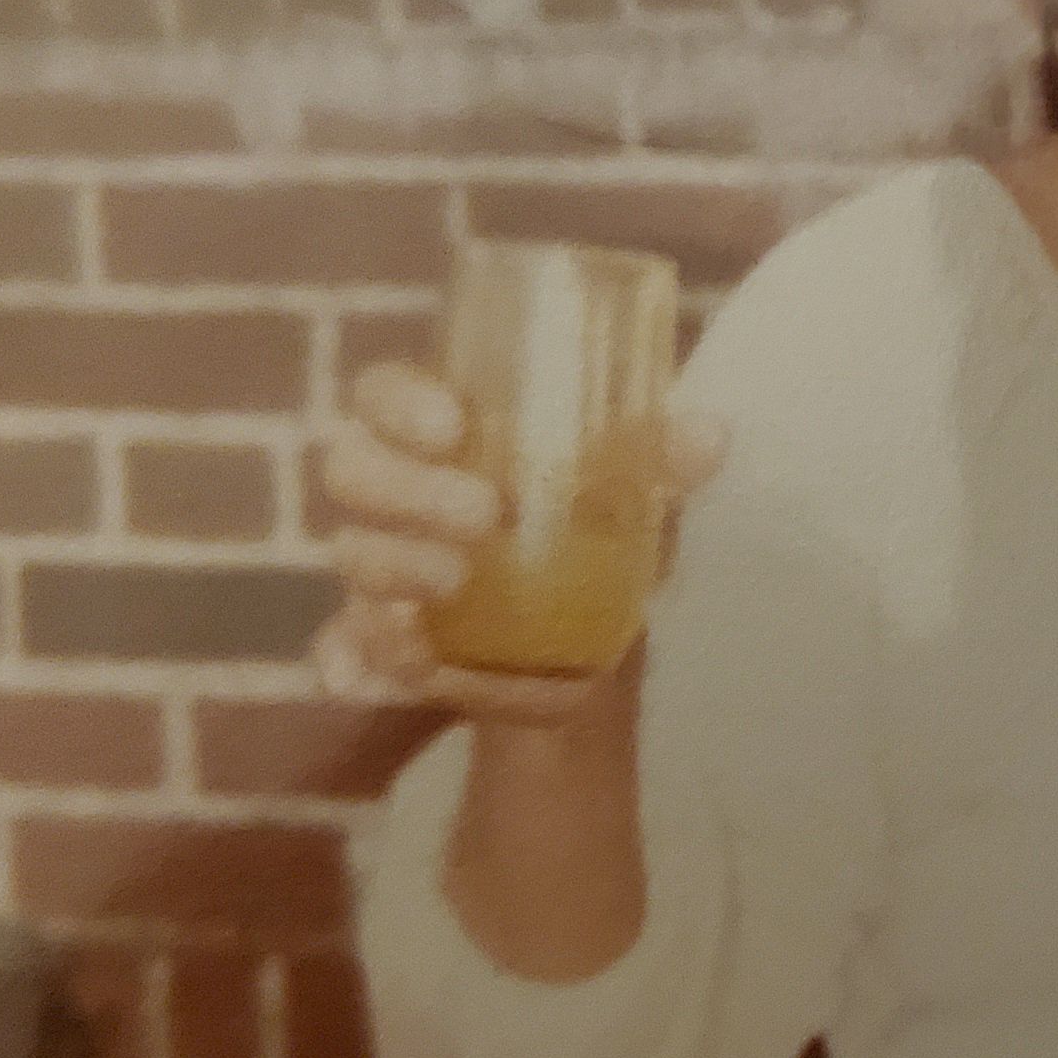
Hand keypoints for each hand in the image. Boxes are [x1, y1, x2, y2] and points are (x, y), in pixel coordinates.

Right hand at [306, 360, 726, 723]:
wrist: (575, 641)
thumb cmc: (585, 532)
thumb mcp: (627, 495)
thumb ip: (655, 459)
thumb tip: (710, 434)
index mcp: (440, 436)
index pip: (384, 394)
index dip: (401, 402)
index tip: (453, 424)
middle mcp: (394, 494)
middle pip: (351, 469)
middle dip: (407, 490)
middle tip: (483, 514)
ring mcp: (379, 568)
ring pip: (352, 556)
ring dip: (397, 568)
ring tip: (457, 583)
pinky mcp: (378, 641)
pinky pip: (347, 647)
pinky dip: (365, 656)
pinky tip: (404, 663)